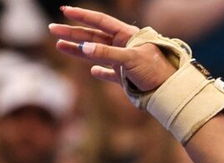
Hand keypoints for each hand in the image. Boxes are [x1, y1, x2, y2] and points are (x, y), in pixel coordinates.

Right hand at [50, 6, 174, 89]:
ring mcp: (125, 62)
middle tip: (52, 29)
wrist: (171, 91)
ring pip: (97, 53)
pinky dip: (101, 72)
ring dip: (79, 50)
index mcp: (127, 36)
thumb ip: (108, 53)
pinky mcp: (127, 79)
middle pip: (94, 36)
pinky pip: (110, 74)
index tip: (65, 11)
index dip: (82, 16)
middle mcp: (124, 47)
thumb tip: (84, 47)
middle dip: (73, 33)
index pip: (101, 22)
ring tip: (59, 46)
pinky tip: (93, 72)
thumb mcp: (131, 59)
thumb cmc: (156, 70)